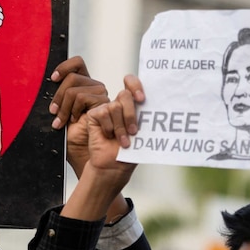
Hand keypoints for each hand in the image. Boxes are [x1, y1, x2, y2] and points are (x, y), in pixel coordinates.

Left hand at [48, 56, 107, 176]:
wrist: (80, 152)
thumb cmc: (71, 135)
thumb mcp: (60, 112)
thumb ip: (59, 96)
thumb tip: (48, 80)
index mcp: (84, 86)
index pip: (78, 64)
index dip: (64, 67)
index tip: (53, 79)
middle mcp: (94, 88)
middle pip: (73, 77)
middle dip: (58, 95)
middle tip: (53, 112)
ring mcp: (100, 95)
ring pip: (75, 89)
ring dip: (64, 106)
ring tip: (63, 121)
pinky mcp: (104, 103)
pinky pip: (82, 97)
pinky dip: (72, 110)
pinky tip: (74, 121)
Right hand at [60, 81, 140, 221]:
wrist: (114, 166)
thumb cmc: (130, 152)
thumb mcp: (142, 133)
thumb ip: (145, 116)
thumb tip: (156, 106)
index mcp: (132, 106)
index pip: (132, 84)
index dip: (136, 85)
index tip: (142, 99)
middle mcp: (118, 105)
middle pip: (125, 95)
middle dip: (131, 114)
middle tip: (134, 132)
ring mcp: (105, 109)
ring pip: (115, 106)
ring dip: (121, 127)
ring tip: (122, 141)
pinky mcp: (94, 115)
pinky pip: (103, 114)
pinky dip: (109, 128)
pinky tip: (108, 136)